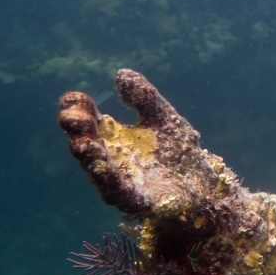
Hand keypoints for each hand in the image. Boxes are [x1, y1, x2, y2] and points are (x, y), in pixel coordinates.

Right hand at [58, 69, 229, 218]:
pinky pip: (120, 192)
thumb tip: (121, 74)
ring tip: (83, 143)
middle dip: (78, 130)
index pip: (88, 120)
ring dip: (89, 157)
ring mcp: (122, 180)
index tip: (75, 97)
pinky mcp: (137, 200)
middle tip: (71, 116)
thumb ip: (145, 98)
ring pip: (99, 169)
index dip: (78, 108)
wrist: (204, 186)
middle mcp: (111, 158)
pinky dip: (109, 181)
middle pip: (87, 143)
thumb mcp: (164, 118)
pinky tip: (103, 170)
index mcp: (114, 136)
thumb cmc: (178, 152)